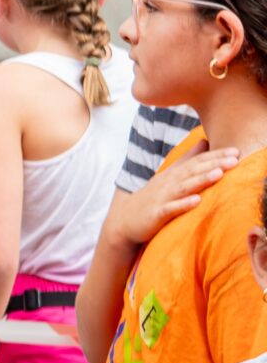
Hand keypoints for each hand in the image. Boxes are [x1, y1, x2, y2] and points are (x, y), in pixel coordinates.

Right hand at [113, 147, 238, 251]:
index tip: (236, 151)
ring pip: (183, 187)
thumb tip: (205, 142)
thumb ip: (187, 160)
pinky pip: (170, 209)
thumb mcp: (169, 176)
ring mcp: (161, 198)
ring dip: (201, 180)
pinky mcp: (156, 214)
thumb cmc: (153, 197)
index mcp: (173, 174)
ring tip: (219, 174)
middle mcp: (168, 183)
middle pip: (192, 171)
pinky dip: (183, 204)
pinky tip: (196, 200)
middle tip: (234, 158)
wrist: (125, 219)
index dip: (215, 156)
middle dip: (214, 164)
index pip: (196, 162)